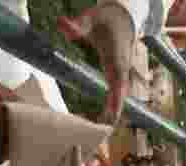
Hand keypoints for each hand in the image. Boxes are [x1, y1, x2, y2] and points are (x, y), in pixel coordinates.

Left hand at [57, 3, 134, 123]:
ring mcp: (121, 71)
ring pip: (120, 95)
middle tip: (105, 128)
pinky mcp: (118, 75)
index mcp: (117, 55)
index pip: (118, 79)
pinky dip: (113, 106)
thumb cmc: (107, 18)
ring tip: (104, 129)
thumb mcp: (93, 17)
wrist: (123, 18)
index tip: (113, 113)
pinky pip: (117, 93)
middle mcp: (122, 66)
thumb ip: (78, 24)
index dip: (116, 97)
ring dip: (114, 112)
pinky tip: (105, 118)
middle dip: (115, 110)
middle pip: (121, 92)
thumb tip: (61, 24)